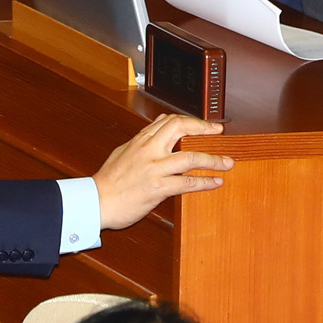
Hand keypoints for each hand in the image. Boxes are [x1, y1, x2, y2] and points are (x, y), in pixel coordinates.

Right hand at [93, 114, 231, 229]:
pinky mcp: (157, 188)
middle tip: (219, 132)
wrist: (95, 201)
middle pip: (181, 128)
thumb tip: (159, 123)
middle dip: (204, 129)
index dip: (191, 120)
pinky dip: (204, 182)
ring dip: (213, 159)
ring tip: (227, 162)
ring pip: (190, 157)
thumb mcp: (124, 150)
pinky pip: (186, 183)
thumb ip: (144, 136)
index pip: (170, 120)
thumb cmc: (108, 180)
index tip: (205, 124)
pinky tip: (215, 182)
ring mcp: (154, 168)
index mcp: (141, 140)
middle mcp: (149, 150)